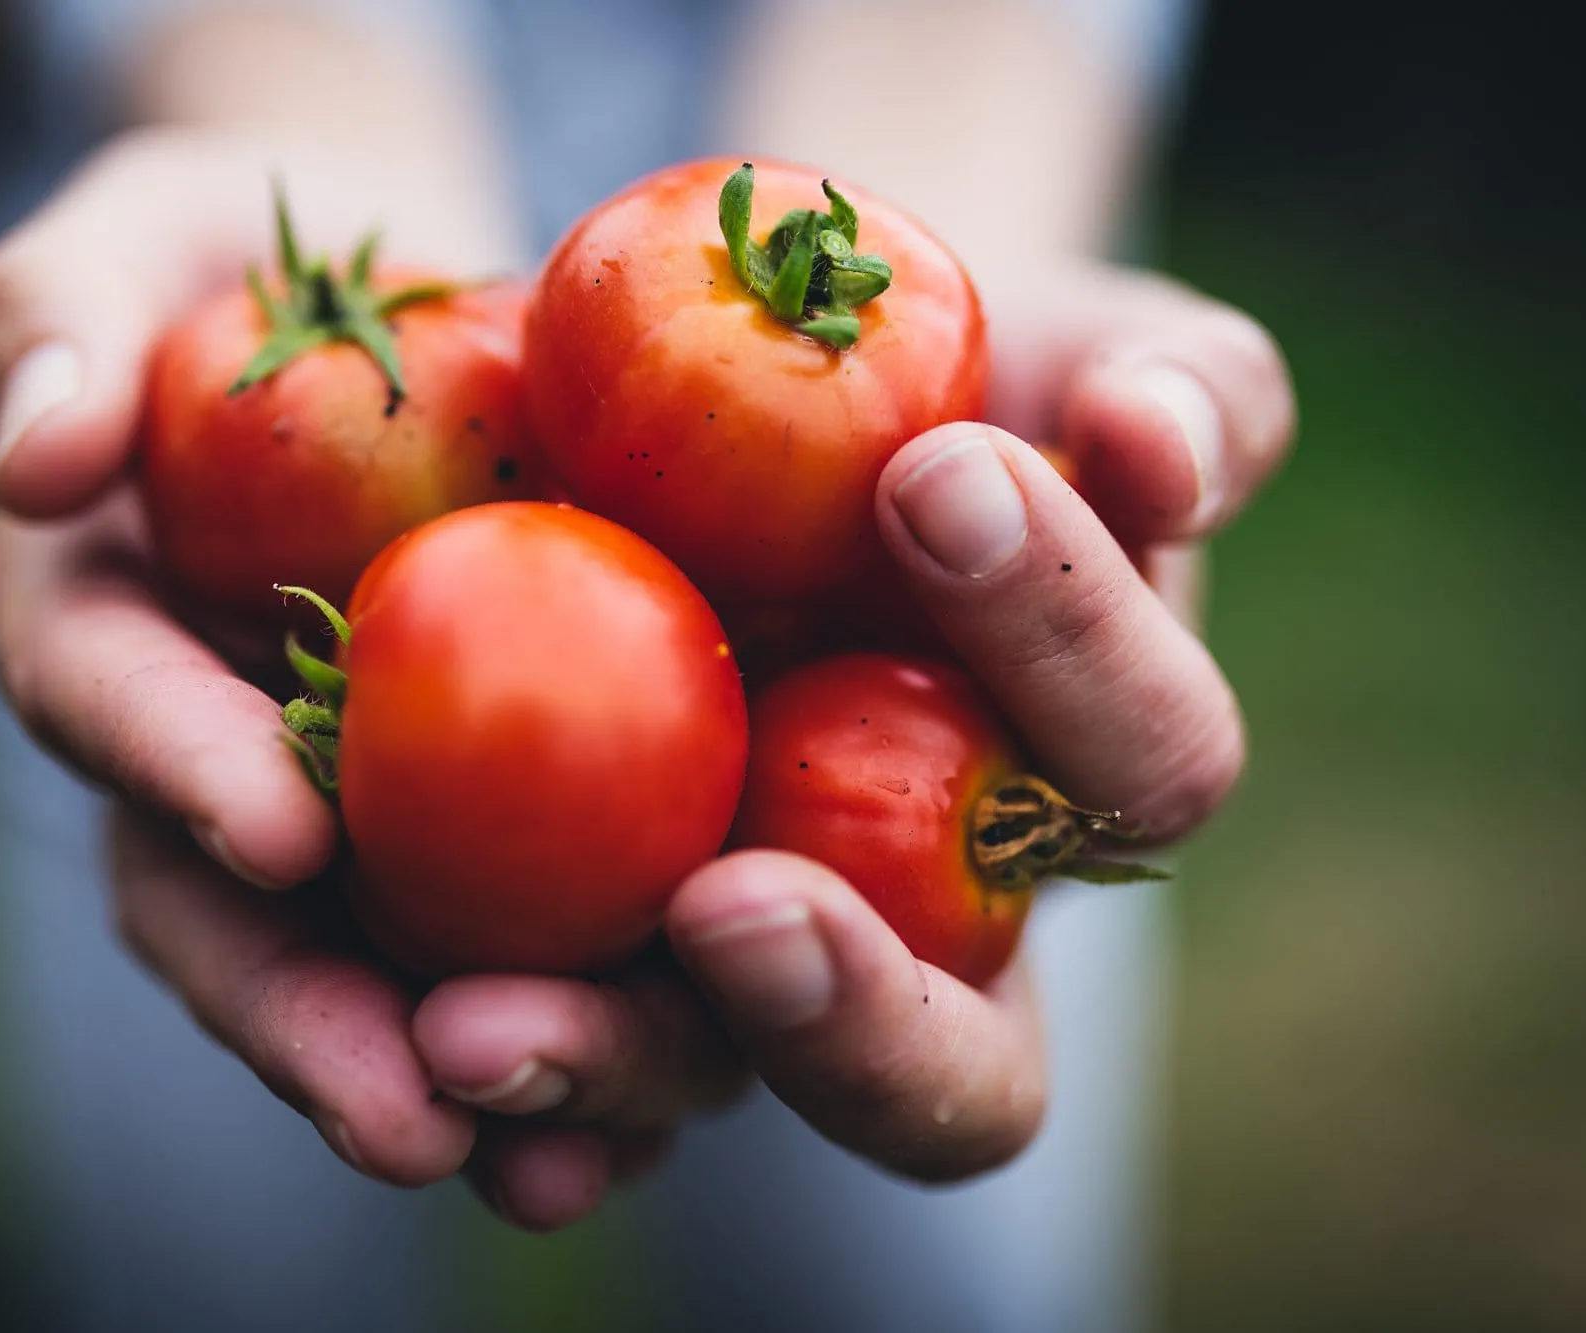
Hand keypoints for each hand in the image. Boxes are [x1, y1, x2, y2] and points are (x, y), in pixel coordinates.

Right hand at [0, 129, 515, 1189]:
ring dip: (474, 1076)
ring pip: (382, 967)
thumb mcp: (138, 238)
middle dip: (312, 1023)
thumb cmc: (244, 257)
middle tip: (406, 1113)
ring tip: (569, 1154)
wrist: (397, 305)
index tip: (275, 827)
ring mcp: (345, 806)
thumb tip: (36, 453)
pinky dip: (594, 1021)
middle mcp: (208, 756)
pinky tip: (676, 1094)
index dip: (177, 770)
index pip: (112, 707)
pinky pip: (526, 934)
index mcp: (100, 630)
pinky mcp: (484, 819)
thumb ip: (49, 320)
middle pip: (234, 916)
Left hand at [410, 261, 1292, 1225]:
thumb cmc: (974, 388)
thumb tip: (1157, 436)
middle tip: (722, 909)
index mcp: (1094, 784)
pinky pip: (548, 1038)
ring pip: (715, 1082)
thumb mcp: (1096, 354)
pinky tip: (397, 1040)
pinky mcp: (592, 937)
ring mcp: (759, 957)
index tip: (931, 476)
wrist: (782, 412)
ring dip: (607, 1067)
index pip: (1142, 764)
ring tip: (469, 1030)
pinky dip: (485, 1065)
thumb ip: (1187, 392)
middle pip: (955, 1073)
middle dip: (854, 1018)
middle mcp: (942, 929)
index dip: (1067, 647)